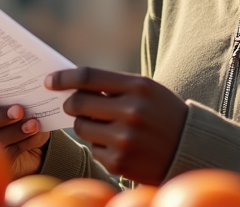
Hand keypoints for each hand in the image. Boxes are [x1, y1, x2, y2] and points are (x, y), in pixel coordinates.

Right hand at [0, 91, 50, 177]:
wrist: (33, 139)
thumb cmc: (21, 111)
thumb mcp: (19, 101)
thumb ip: (18, 97)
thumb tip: (30, 94)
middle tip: (18, 110)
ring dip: (15, 131)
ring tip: (32, 124)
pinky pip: (9, 152)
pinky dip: (24, 141)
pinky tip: (35, 133)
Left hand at [45, 67, 186, 185]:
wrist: (190, 149)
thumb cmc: (162, 113)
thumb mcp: (146, 91)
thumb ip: (113, 85)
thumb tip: (71, 85)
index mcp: (138, 87)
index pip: (88, 77)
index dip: (64, 78)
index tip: (49, 80)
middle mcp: (131, 112)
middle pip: (78, 102)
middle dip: (70, 103)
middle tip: (72, 104)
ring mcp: (125, 139)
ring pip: (81, 127)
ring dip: (86, 125)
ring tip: (105, 126)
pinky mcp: (119, 162)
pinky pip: (93, 149)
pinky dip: (100, 146)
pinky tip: (119, 145)